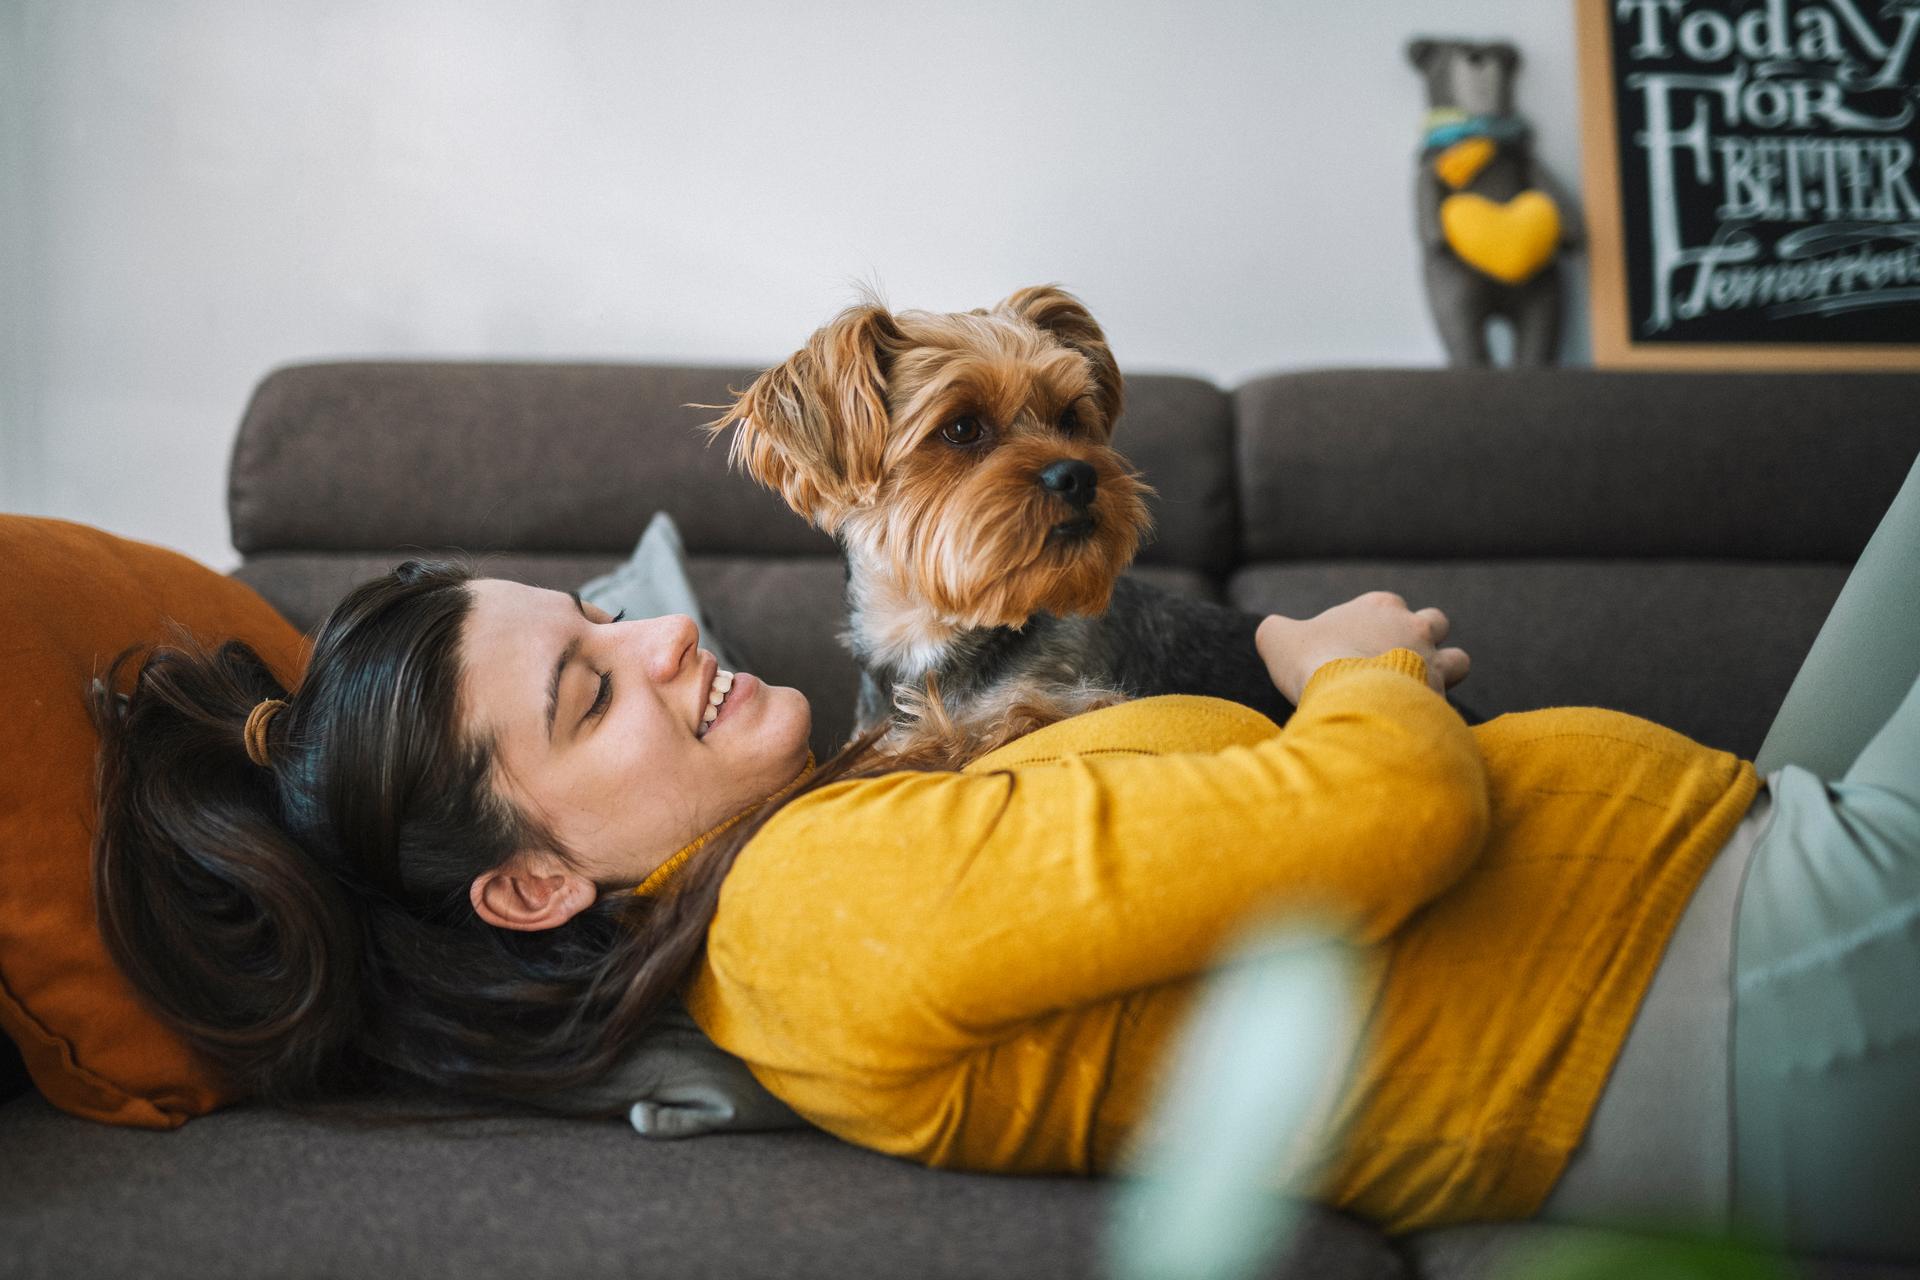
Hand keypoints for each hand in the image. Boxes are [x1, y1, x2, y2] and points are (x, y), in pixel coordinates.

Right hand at [1255, 592, 1470, 702]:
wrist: (1351, 698)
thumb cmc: (1316, 661)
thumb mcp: (1279, 640)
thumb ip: (1276, 632)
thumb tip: (1272, 633)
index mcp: (1380, 606)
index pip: (1389, 603)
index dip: (1376, 622)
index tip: (1356, 645)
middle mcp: (1414, 628)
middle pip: (1435, 623)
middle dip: (1423, 639)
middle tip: (1395, 665)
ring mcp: (1433, 662)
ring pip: (1459, 659)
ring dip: (1444, 671)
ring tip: (1419, 691)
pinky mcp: (1442, 697)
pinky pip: (1450, 701)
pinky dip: (1436, 710)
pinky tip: (1413, 723)